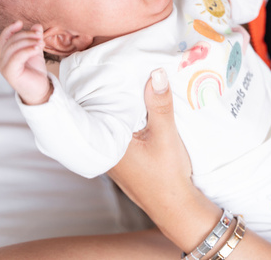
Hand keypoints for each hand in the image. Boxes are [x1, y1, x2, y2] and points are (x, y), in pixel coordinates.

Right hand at [0, 21, 51, 104]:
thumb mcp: (36, 51)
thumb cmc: (36, 71)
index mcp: (7, 53)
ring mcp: (4, 66)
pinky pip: (16, 57)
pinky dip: (27, 50)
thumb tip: (37, 25)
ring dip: (28, 42)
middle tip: (40, 36)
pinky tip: (37, 48)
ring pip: (12, 48)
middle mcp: (3, 59)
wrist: (40, 89)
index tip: (20, 22)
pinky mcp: (10, 73)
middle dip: (26, 35)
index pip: (4, 38)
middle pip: (11, 41)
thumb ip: (35, 39)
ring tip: (41, 43)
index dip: (10, 29)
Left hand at [108, 69, 203, 248]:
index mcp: (108, 140)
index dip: (96, 84)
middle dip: (108, 90)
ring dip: (120, 102)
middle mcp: (105, 146)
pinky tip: (138, 104)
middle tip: (115, 63)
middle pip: (101, 110)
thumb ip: (159, 105)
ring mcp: (113, 152)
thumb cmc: (166, 176)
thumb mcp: (166, 136)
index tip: (101, 63)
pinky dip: (128, 115)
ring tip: (126, 76)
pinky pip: (121, 128)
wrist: (176, 206)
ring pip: (111, 119)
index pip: (94, 105)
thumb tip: (156, 72)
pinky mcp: (124, 156)